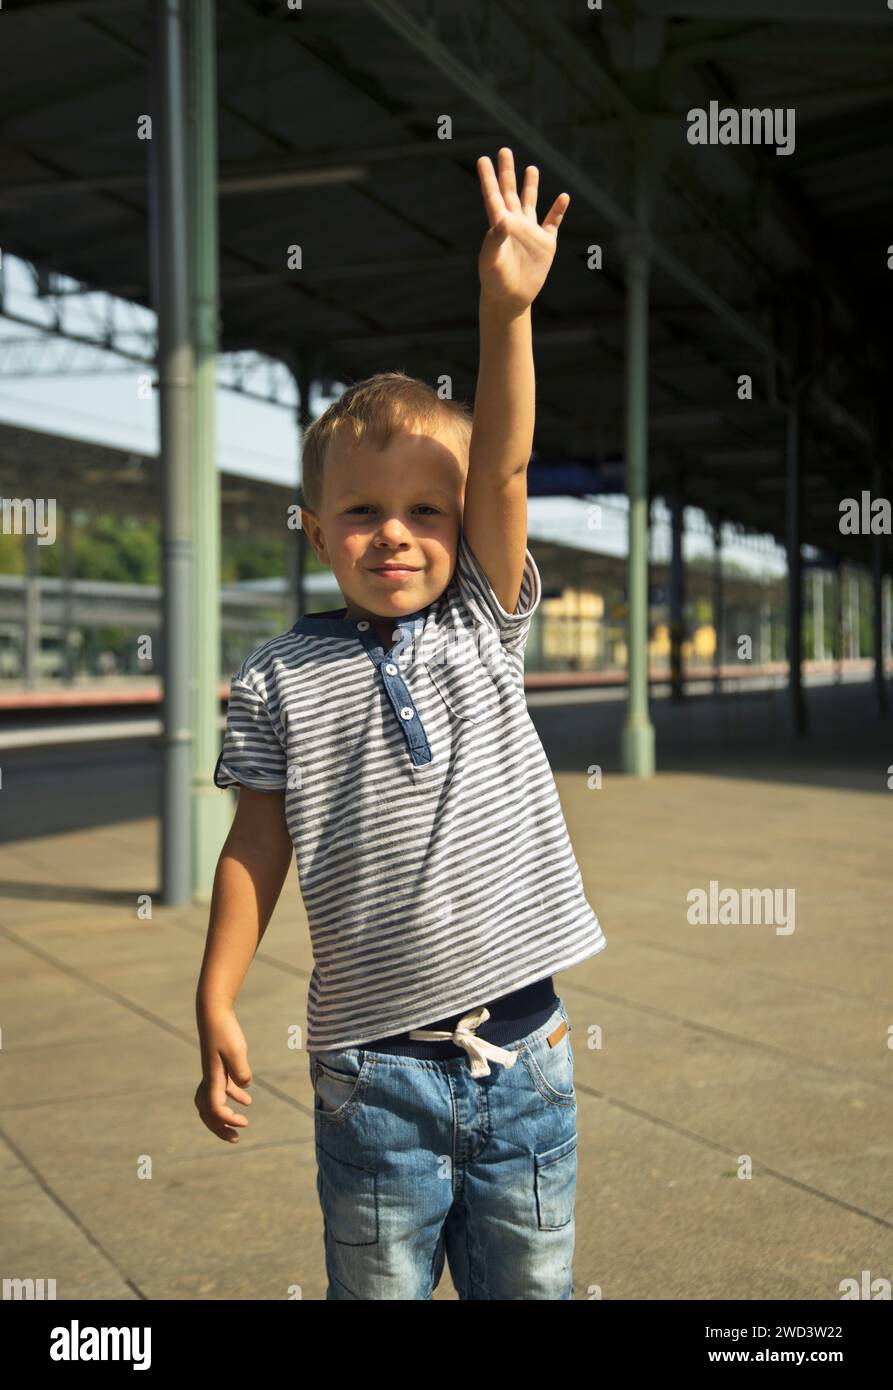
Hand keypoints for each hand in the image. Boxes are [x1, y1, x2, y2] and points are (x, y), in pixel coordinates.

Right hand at [194, 1005, 252, 1142]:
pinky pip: (222, 1089)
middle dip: (220, 1128)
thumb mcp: (236, 1050)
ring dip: (224, 1116)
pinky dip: (232, 1097)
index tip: (244, 1122)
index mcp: (213, 1079)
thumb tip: (245, 1085)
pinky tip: (247, 1100)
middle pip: (208, 1113)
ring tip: (242, 1124)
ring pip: (212, 1103)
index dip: (227, 1120)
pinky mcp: (219, 1066)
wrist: (214, 1014)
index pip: (215, 1109)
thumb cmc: (224, 1031)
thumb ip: (241, 1070)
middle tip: (235, 1139)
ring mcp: (213, 1073)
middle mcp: (210, 1079)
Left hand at [476, 147, 569, 313]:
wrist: (510, 300)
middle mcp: (514, 225)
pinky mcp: (545, 244)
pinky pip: (552, 223)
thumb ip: (495, 239)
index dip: (488, 178)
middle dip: (507, 172)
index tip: (483, 159)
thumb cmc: (495, 282)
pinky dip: (558, 210)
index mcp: (499, 226)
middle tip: (504, 150)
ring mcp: (530, 233)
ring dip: (531, 185)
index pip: (493, 196)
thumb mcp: (492, 261)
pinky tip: (563, 197)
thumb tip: (501, 218)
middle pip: (510, 192)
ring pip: (530, 203)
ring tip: (531, 168)